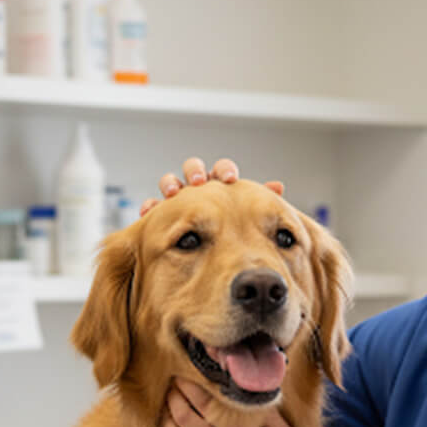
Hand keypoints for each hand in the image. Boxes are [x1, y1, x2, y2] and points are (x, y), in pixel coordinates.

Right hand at [139, 158, 284, 216]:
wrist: (210, 258)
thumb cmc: (230, 230)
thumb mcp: (244, 215)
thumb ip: (258, 200)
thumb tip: (277, 188)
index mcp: (220, 186)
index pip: (222, 170)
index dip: (225, 170)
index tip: (231, 178)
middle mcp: (199, 189)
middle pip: (194, 169)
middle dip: (195, 172)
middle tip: (199, 181)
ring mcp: (179, 200)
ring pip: (171, 182)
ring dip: (171, 184)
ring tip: (172, 193)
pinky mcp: (161, 215)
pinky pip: (152, 207)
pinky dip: (151, 207)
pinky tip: (149, 212)